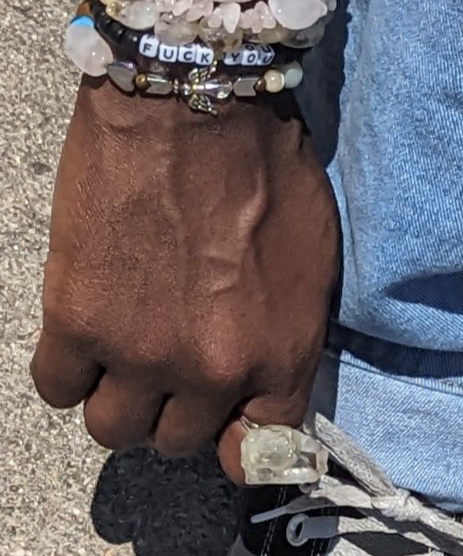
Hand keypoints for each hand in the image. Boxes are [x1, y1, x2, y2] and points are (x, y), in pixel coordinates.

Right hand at [31, 79, 338, 481]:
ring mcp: (142, 353)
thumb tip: (262, 383)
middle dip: (174, 415)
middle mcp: (212, 373)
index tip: (223, 427)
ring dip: (118, 404)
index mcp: (279, 360)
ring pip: (114, 431)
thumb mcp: (314, 270)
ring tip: (122, 364)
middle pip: (178, 443)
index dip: (236, 444)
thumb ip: (288, 340)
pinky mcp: (78, 320)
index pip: (257, 452)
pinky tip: (81, 344)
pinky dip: (66, 374)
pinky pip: (56, 388)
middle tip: (169, 374)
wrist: (197, 103)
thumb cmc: (269, 172)